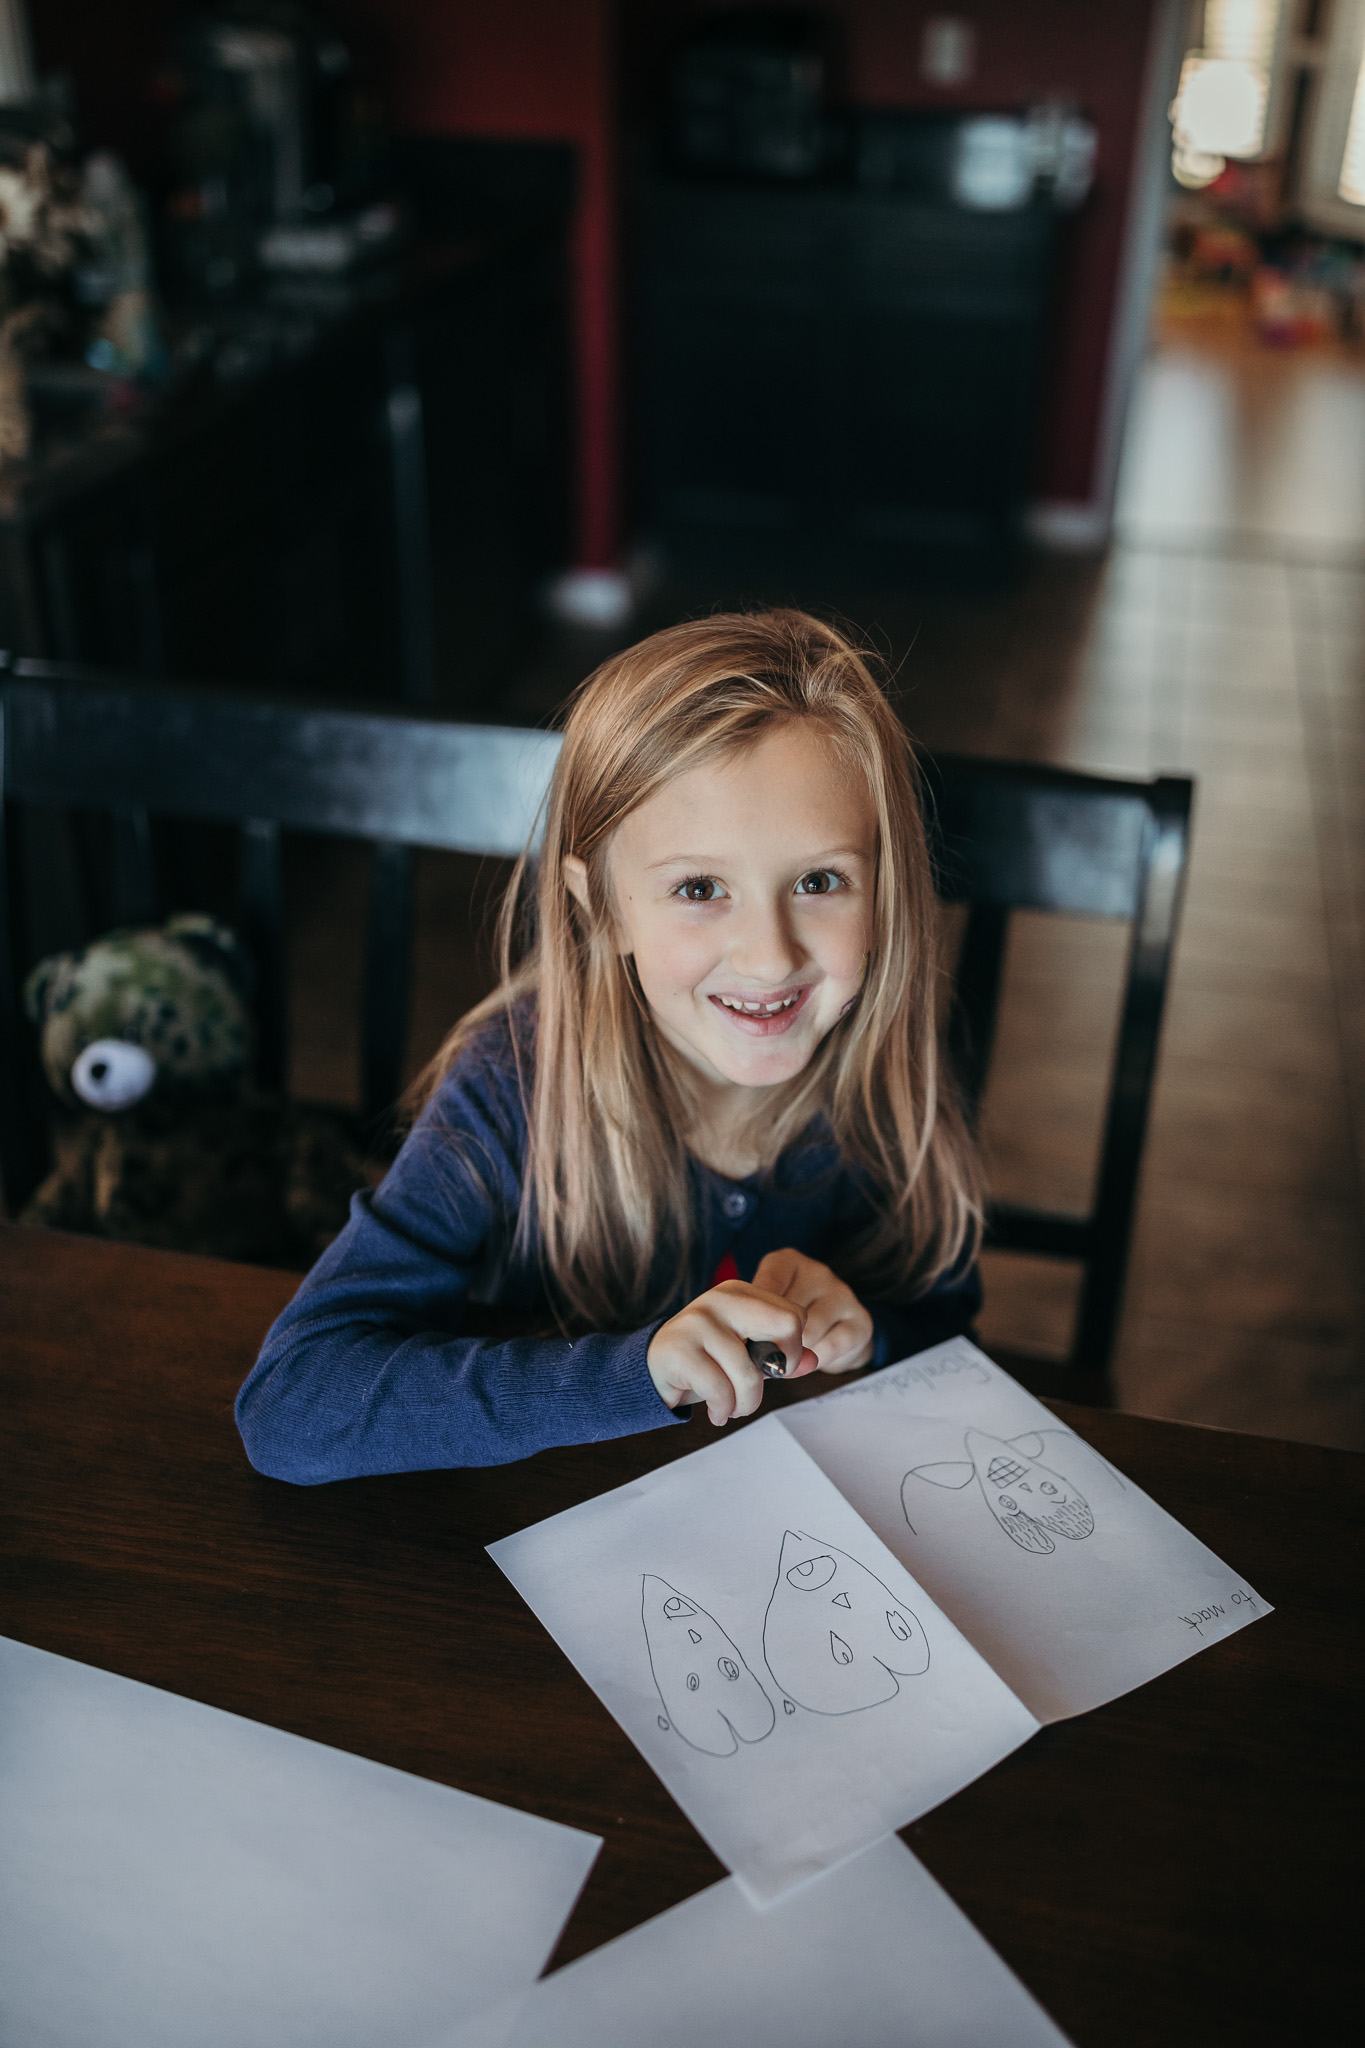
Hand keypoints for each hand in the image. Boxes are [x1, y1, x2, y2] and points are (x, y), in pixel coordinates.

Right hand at [647, 1280, 819, 1426]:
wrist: (650, 1371)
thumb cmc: (705, 1363)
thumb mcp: (747, 1356)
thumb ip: (781, 1356)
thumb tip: (814, 1361)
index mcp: (740, 1293)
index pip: (795, 1315)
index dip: (792, 1350)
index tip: (771, 1368)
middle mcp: (721, 1299)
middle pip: (786, 1325)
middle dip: (782, 1366)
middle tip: (762, 1384)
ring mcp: (698, 1321)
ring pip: (750, 1373)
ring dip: (746, 1404)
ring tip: (733, 1408)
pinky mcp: (678, 1349)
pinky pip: (720, 1390)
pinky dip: (723, 1410)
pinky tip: (716, 1412)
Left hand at [750, 1249, 872, 1374]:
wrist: (836, 1334)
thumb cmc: (788, 1320)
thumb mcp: (766, 1309)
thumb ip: (753, 1316)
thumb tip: (740, 1339)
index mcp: (788, 1262)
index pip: (766, 1284)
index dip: (755, 1316)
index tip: (748, 1335)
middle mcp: (817, 1272)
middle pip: (788, 1312)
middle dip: (775, 1340)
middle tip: (769, 1353)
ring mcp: (842, 1294)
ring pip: (809, 1331)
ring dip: (797, 1352)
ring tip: (792, 1355)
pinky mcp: (861, 1321)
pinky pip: (830, 1347)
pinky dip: (816, 1360)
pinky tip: (812, 1358)